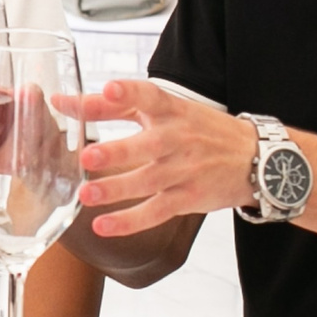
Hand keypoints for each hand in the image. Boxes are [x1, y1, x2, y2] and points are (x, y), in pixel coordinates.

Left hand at [55, 79, 256, 236]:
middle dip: (118, 151)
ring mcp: (185, 169)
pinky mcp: (189, 198)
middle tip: (87, 157)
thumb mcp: (165, 109)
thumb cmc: (199, 130)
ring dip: (117, 189)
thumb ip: (113, 105)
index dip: (129, 93)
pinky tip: (104, 226)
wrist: (254, 157)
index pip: (149, 97)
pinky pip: (157, 212)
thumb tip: (62, 102)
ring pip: (149, 181)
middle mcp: (179, 138)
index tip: (109, 90)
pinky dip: (130, 222)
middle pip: (148, 144)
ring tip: (86, 196)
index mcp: (171, 110)